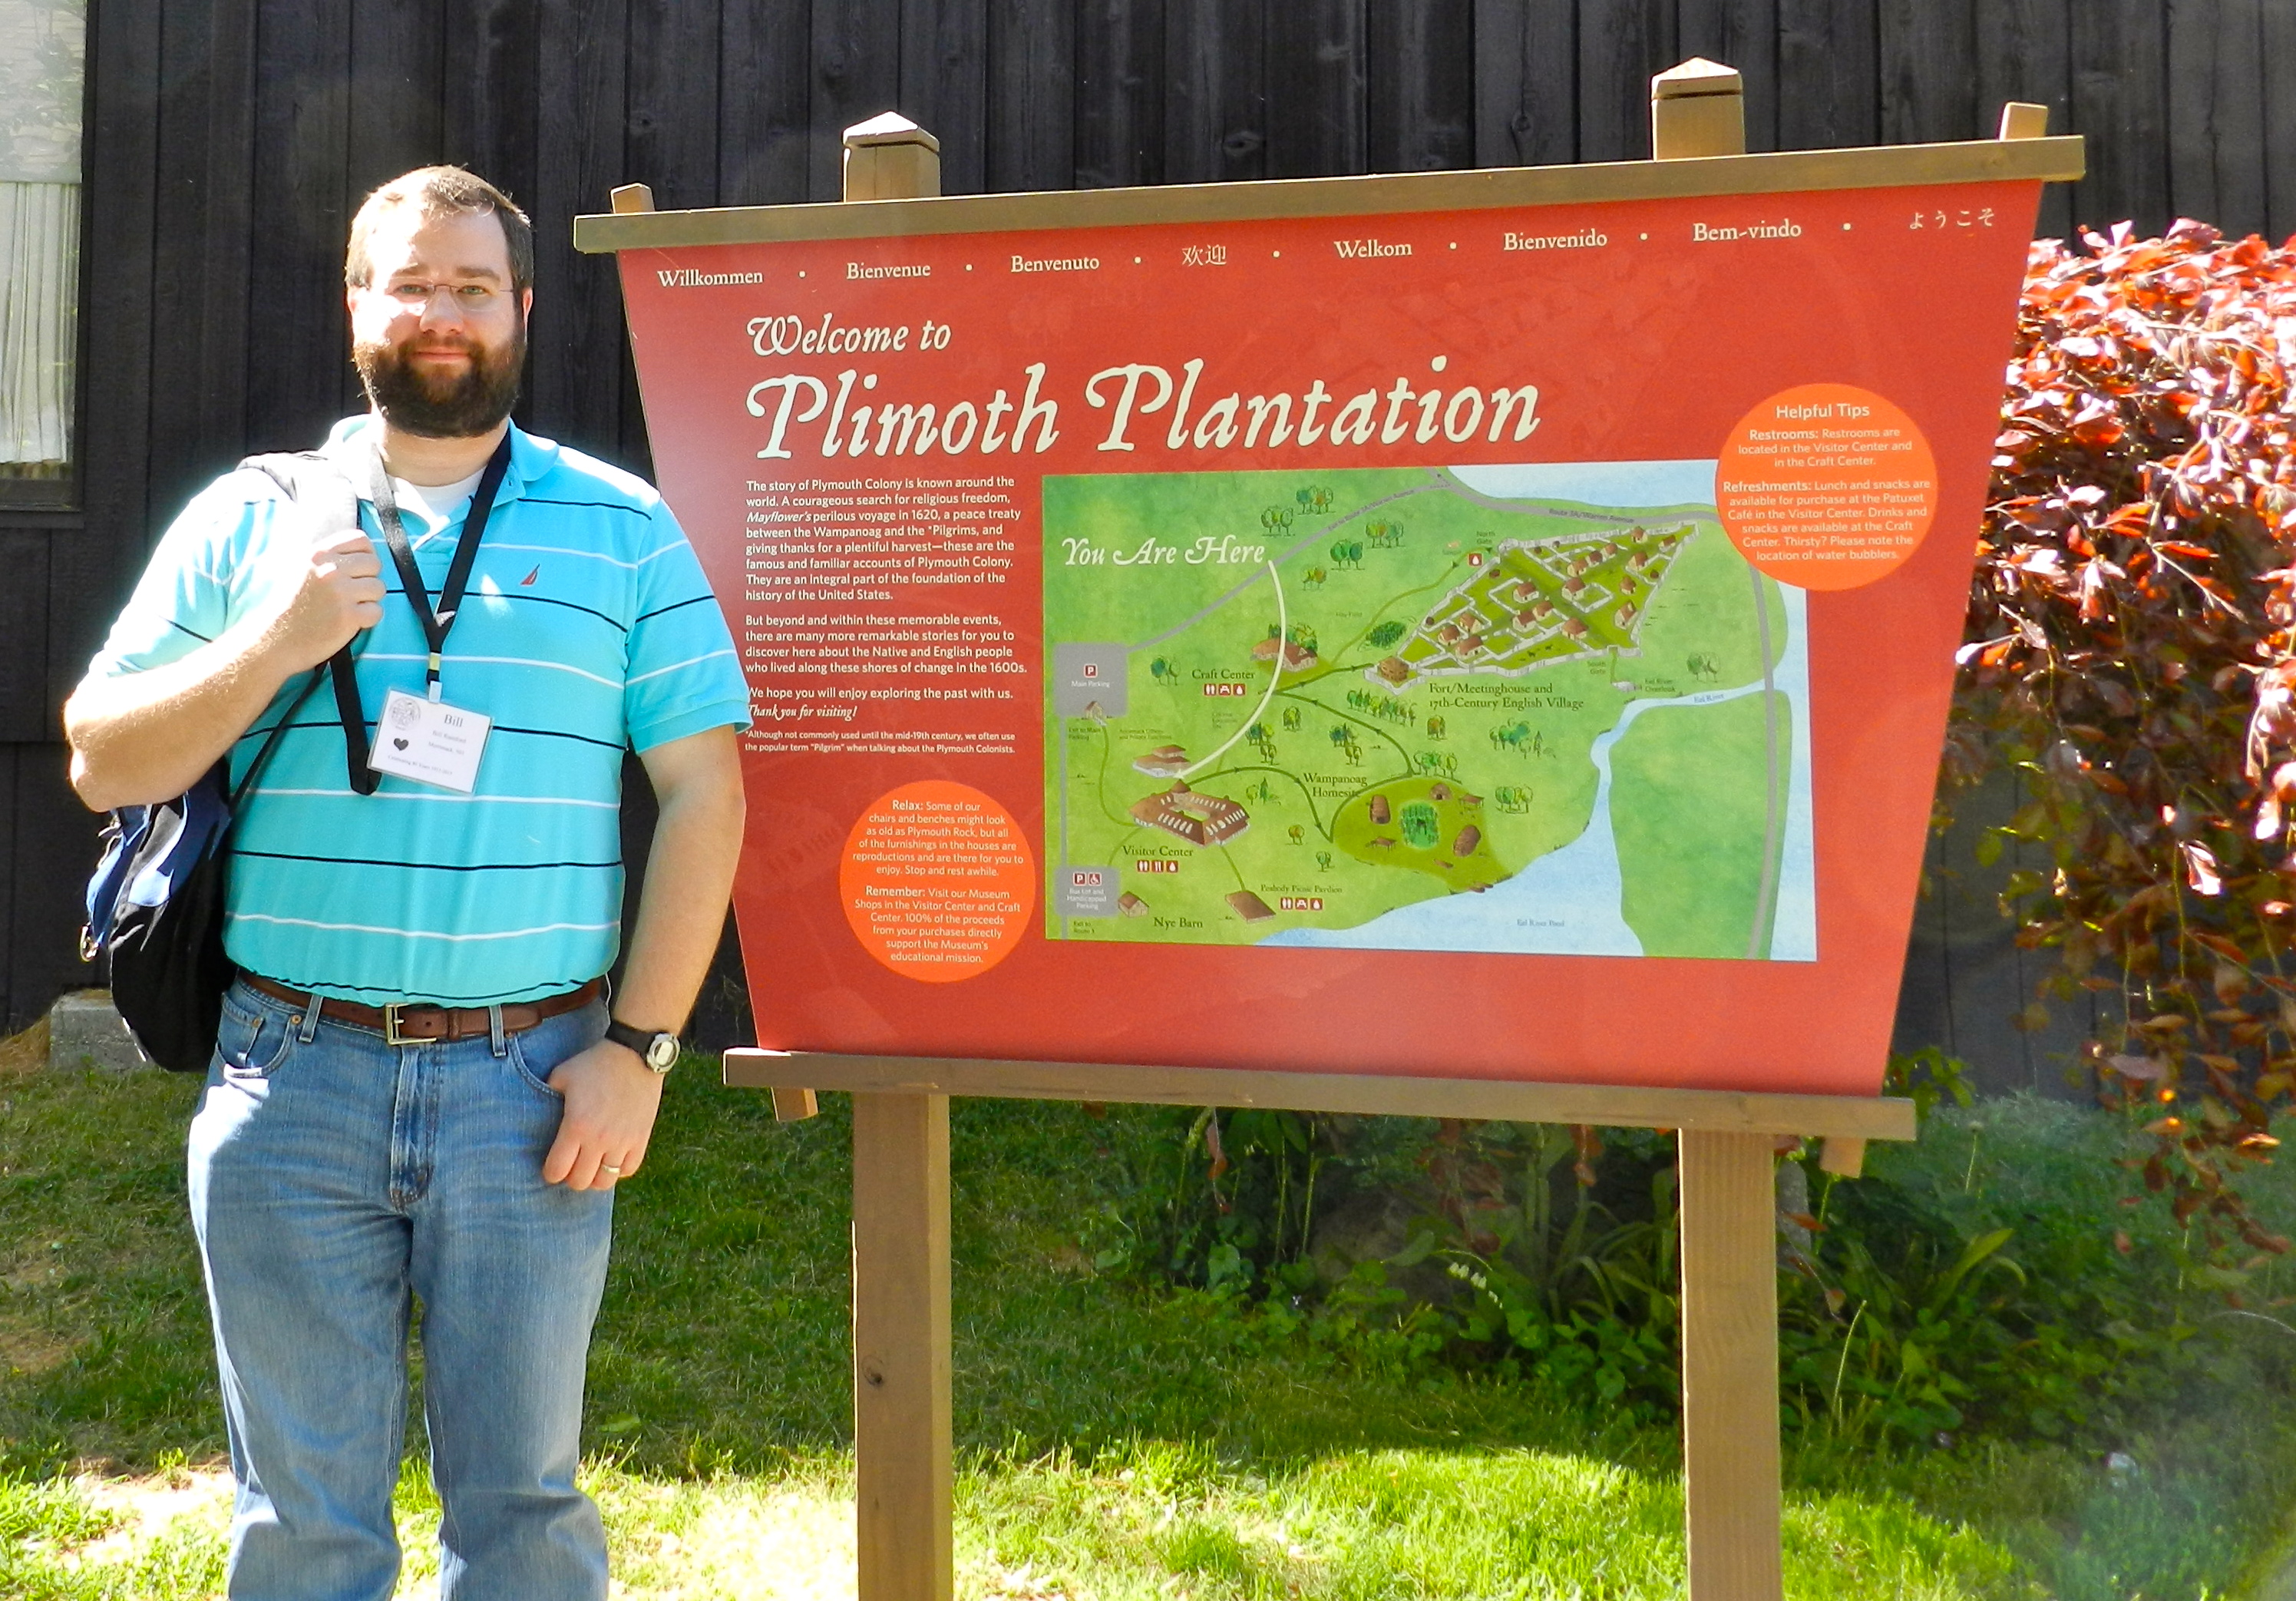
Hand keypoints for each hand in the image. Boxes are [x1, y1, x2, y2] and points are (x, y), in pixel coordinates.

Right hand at [269, 530, 385, 670]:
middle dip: (367, 579)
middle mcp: (330, 569)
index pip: (360, 540)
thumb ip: (328, 555)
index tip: (358, 569)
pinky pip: (377, 611)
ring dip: (369, 600)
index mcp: (318, 553)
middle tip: (351, 594)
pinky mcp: (349, 616)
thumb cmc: (290, 604)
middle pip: (374, 563)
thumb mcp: (300, 567)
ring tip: (348, 608)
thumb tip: (364, 546)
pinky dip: (367, 619)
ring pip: (379, 588)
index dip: (366, 554)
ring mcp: (340, 592)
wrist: (276, 639)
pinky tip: (349, 622)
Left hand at [542, 1040, 666, 1189]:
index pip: (557, 1170)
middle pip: (580, 1182)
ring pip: (605, 1181)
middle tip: (571, 1165)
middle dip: (571, 1177)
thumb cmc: (594, 1063)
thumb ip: (546, 1097)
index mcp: (576, 1126)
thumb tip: (536, 1109)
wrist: (634, 1054)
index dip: (550, 1172)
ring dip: (595, 1177)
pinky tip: (612, 1157)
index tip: (552, 1165)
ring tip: (592, 1165)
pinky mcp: (641, 1138)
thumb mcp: (561, 1076)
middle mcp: (599, 1139)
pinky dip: (619, 1169)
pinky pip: (629, 1170)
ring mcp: (623, 1141)